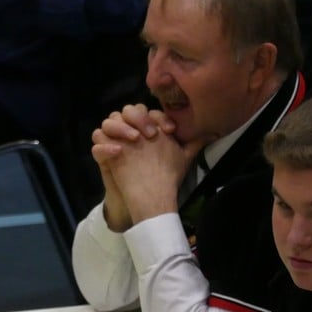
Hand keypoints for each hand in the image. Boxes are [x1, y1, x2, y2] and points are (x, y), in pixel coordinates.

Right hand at [94, 106, 190, 224]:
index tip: (170, 130)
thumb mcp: (181, 158)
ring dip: (120, 127)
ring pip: (109, 122)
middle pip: (126, 111)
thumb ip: (193, 143)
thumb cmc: (163, 176)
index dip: (157, 117)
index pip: (147, 111)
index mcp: (146, 127)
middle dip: (138, 118)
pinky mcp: (104, 156)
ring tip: (135, 140)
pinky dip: (105, 145)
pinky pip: (97, 144)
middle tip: (151, 134)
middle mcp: (130, 131)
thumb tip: (214, 132)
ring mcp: (115, 142)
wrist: (148, 200)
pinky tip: (119, 152)